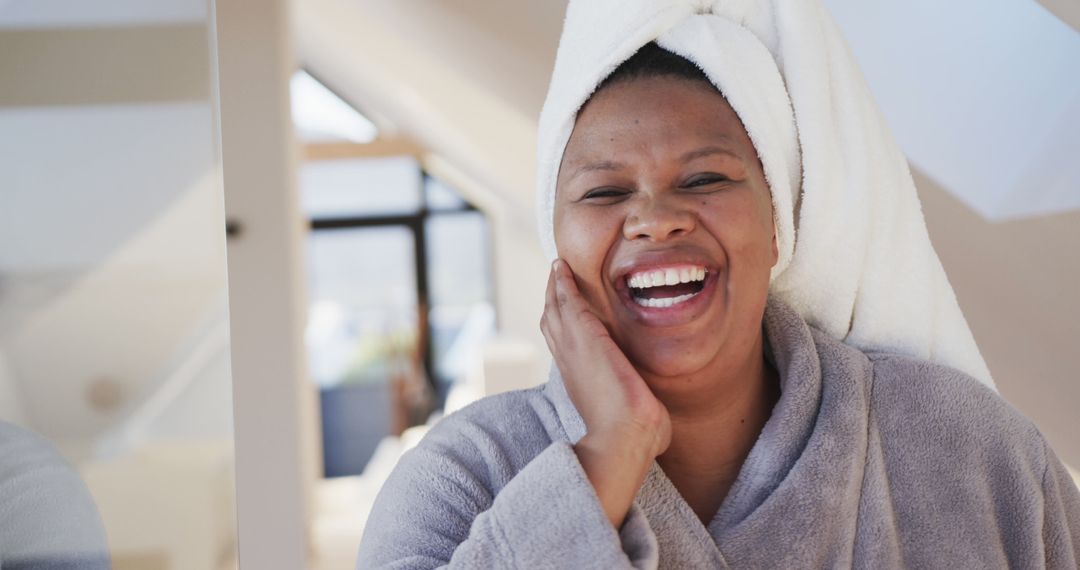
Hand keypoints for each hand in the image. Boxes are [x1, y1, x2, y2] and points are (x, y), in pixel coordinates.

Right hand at [539, 259, 670, 526]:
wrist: (625, 438)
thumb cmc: (634, 437)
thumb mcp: (635, 415)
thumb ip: (640, 410)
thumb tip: (657, 422)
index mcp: (580, 380)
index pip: (565, 346)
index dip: (562, 325)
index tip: (564, 310)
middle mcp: (570, 362)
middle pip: (553, 322)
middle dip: (553, 299)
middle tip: (555, 277)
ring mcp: (574, 348)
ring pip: (556, 308)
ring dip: (555, 286)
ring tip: (557, 266)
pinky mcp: (584, 337)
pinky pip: (567, 302)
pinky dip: (562, 283)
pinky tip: (562, 267)